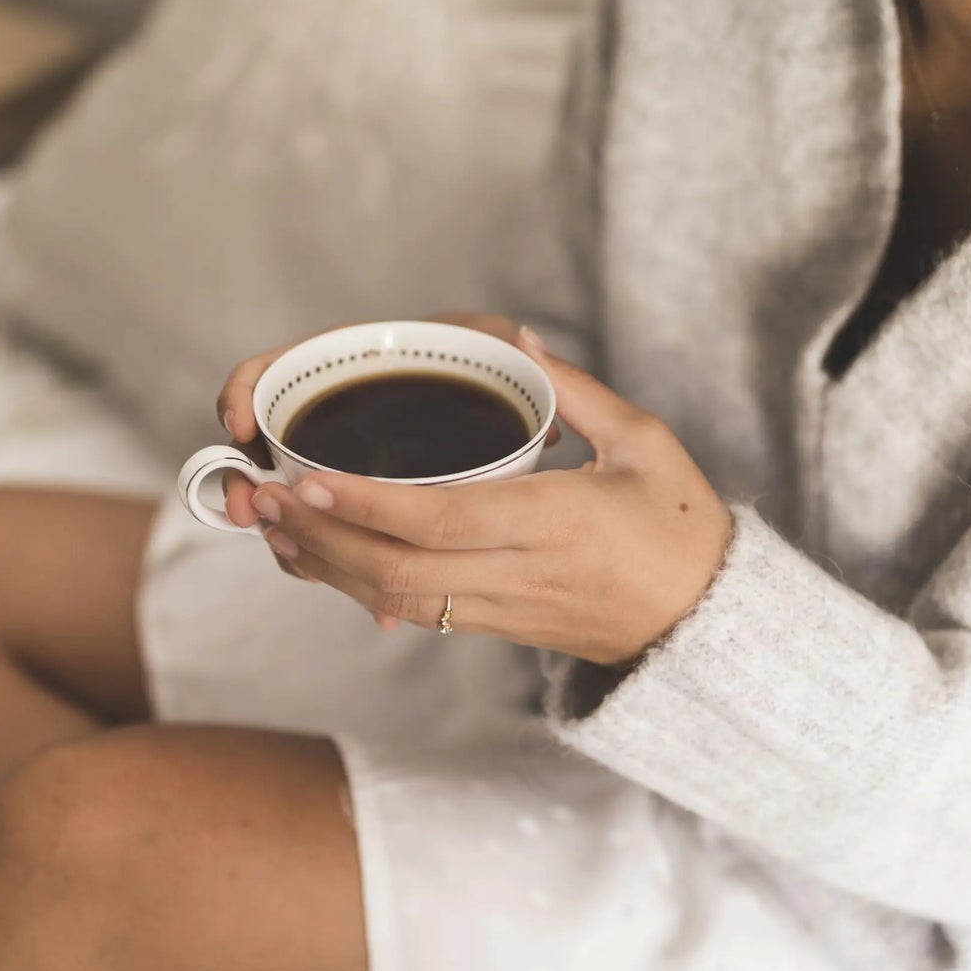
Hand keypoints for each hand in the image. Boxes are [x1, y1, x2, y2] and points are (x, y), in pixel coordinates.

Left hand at [249, 328, 732, 665]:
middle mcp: (521, 574)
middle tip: (264, 498)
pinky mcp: (496, 626)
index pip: (443, 521)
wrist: (707, 624)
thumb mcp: (646, 442)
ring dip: (328, 566)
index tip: (311, 478)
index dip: (369, 505)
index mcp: (557, 525)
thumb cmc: (682, 527)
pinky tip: (321, 558)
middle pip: (400, 569)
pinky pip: (416, 612)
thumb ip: (576, 392)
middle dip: (324, 537)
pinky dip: (360, 587)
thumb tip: (516, 344)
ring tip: (272, 527)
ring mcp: (505, 609)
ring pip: (397, 598)